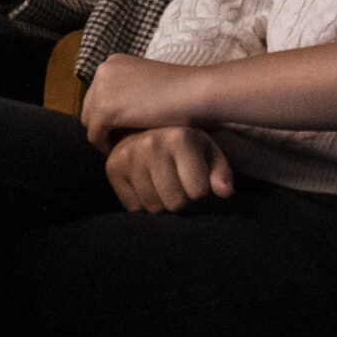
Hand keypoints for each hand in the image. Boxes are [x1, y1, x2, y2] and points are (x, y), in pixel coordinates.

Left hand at [82, 53, 205, 147]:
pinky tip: (129, 149)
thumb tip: (117, 116)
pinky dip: (109, 146)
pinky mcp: (104, 110)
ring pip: (90, 123)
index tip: (128, 130)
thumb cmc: (183, 91)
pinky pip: (95, 137)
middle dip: (105, 126)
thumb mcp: (149, 85)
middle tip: (126, 141)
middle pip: (90, 109)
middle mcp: (103, 70)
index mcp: (113, 62)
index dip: (111, 116)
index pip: (98, 96)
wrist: (196, 92)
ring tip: (128, 146)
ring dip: (107, 136)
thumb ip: (130, 93)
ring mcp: (101, 89)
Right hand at [105, 126, 233, 212]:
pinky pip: (133, 207)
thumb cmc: (186, 146)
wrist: (148, 129)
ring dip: (162, 203)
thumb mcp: (209, 152)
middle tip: (181, 186)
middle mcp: (151, 144)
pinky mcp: (112, 167)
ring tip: (164, 185)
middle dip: (182, 201)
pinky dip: (143, 203)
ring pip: (153, 207)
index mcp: (180, 138)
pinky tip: (147, 185)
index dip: (202, 194)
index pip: (197, 192)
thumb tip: (225, 192)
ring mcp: (128, 155)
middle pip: (175, 203)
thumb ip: (221, 172)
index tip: (199, 183)